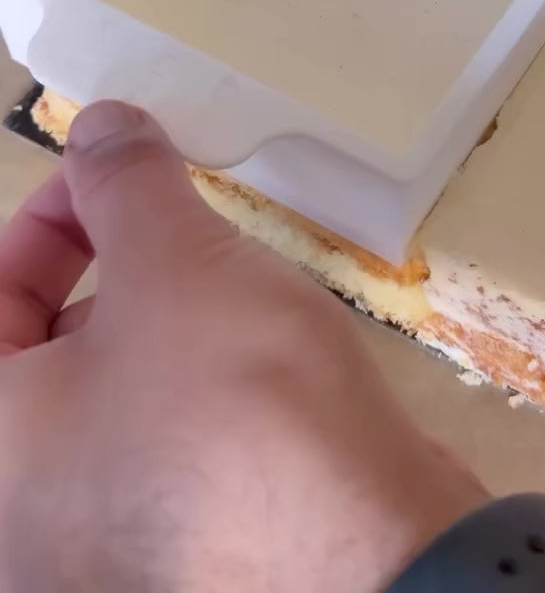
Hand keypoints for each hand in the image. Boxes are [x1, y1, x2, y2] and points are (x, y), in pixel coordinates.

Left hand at [0, 101, 485, 591]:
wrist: (379, 561)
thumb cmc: (241, 404)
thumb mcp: (175, 262)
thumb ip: (121, 182)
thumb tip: (99, 125)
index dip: (44, 219)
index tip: (111, 177)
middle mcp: (29, 513)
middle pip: (39, 353)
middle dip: (107, 268)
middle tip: (175, 223)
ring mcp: (107, 545)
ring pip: (110, 399)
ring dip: (160, 326)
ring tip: (229, 287)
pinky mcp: (187, 554)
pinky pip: (165, 446)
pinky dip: (196, 388)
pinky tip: (260, 361)